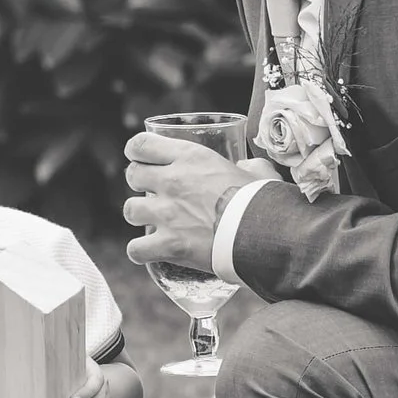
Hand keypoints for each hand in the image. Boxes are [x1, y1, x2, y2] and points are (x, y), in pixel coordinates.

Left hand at [122, 131, 253, 273]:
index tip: (140, 158)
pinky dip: (141, 252)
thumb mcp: (257, 171)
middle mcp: (173, 181)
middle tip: (154, 192)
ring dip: (140, 216)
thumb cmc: (265, 201)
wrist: (267, 234)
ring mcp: (167, 214)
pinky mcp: (169, 245)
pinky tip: (151, 252)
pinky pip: (136, 249)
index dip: (136, 152)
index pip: (141, 145)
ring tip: (153, 222)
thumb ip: (247, 167)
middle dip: (140, 182)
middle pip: (132, 175)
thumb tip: (246, 169)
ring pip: (130, 210)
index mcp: (190, 158)